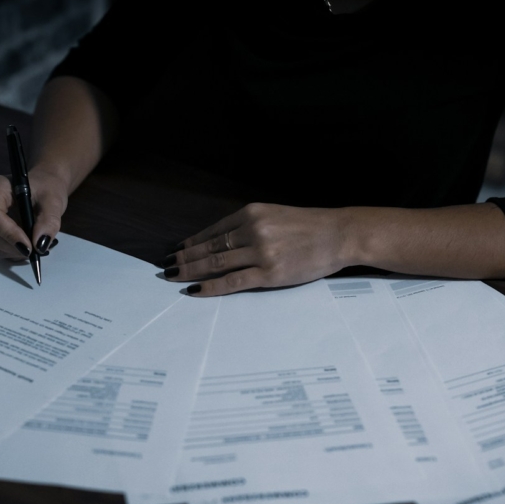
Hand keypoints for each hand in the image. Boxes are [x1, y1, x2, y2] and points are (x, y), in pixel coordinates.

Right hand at [0, 167, 67, 259]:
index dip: (8, 233)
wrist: (44, 190)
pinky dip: (14, 253)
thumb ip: (49, 221)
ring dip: (16, 252)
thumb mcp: (53, 202)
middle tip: (38, 249)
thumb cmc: (47, 189)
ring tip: (36, 245)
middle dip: (15, 246)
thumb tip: (40, 245)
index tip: (29, 246)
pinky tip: (28, 245)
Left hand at [163, 202, 354, 295]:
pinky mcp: (269, 273)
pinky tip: (195, 290)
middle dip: (184, 258)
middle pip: (208, 247)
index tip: (176, 250)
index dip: (191, 242)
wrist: (338, 235)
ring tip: (174, 278)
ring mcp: (260, 252)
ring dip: (191, 271)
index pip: (213, 231)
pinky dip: (210, 287)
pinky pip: (232, 282)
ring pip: (215, 264)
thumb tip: (221, 243)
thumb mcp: (274, 216)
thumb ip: (249, 226)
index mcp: (251, 213)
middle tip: (166, 267)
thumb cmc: (309, 227)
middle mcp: (252, 229)